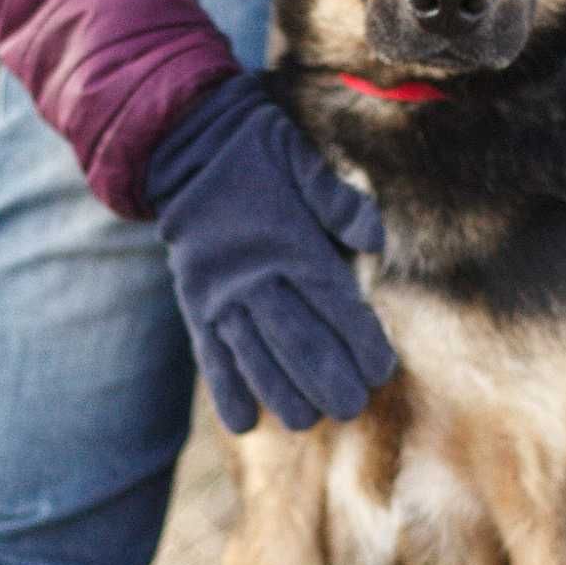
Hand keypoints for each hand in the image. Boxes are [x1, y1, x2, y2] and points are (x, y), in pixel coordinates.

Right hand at [145, 73, 394, 433]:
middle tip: (352, 408)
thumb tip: (376, 240)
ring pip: (255, 356)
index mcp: (292, 245)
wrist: (183, 143)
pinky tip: (243, 421)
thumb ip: (340, 201)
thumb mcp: (302, 160)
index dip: (361, 344)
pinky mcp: (196, 301)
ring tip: (306, 420)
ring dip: (282, 393)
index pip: (335, 307)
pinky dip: (226, 388)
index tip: (382, 371)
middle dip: (329, 380)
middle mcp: (256, 276)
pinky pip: (210, 353)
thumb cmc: (257, 152)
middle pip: (299, 342)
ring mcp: (222, 294)